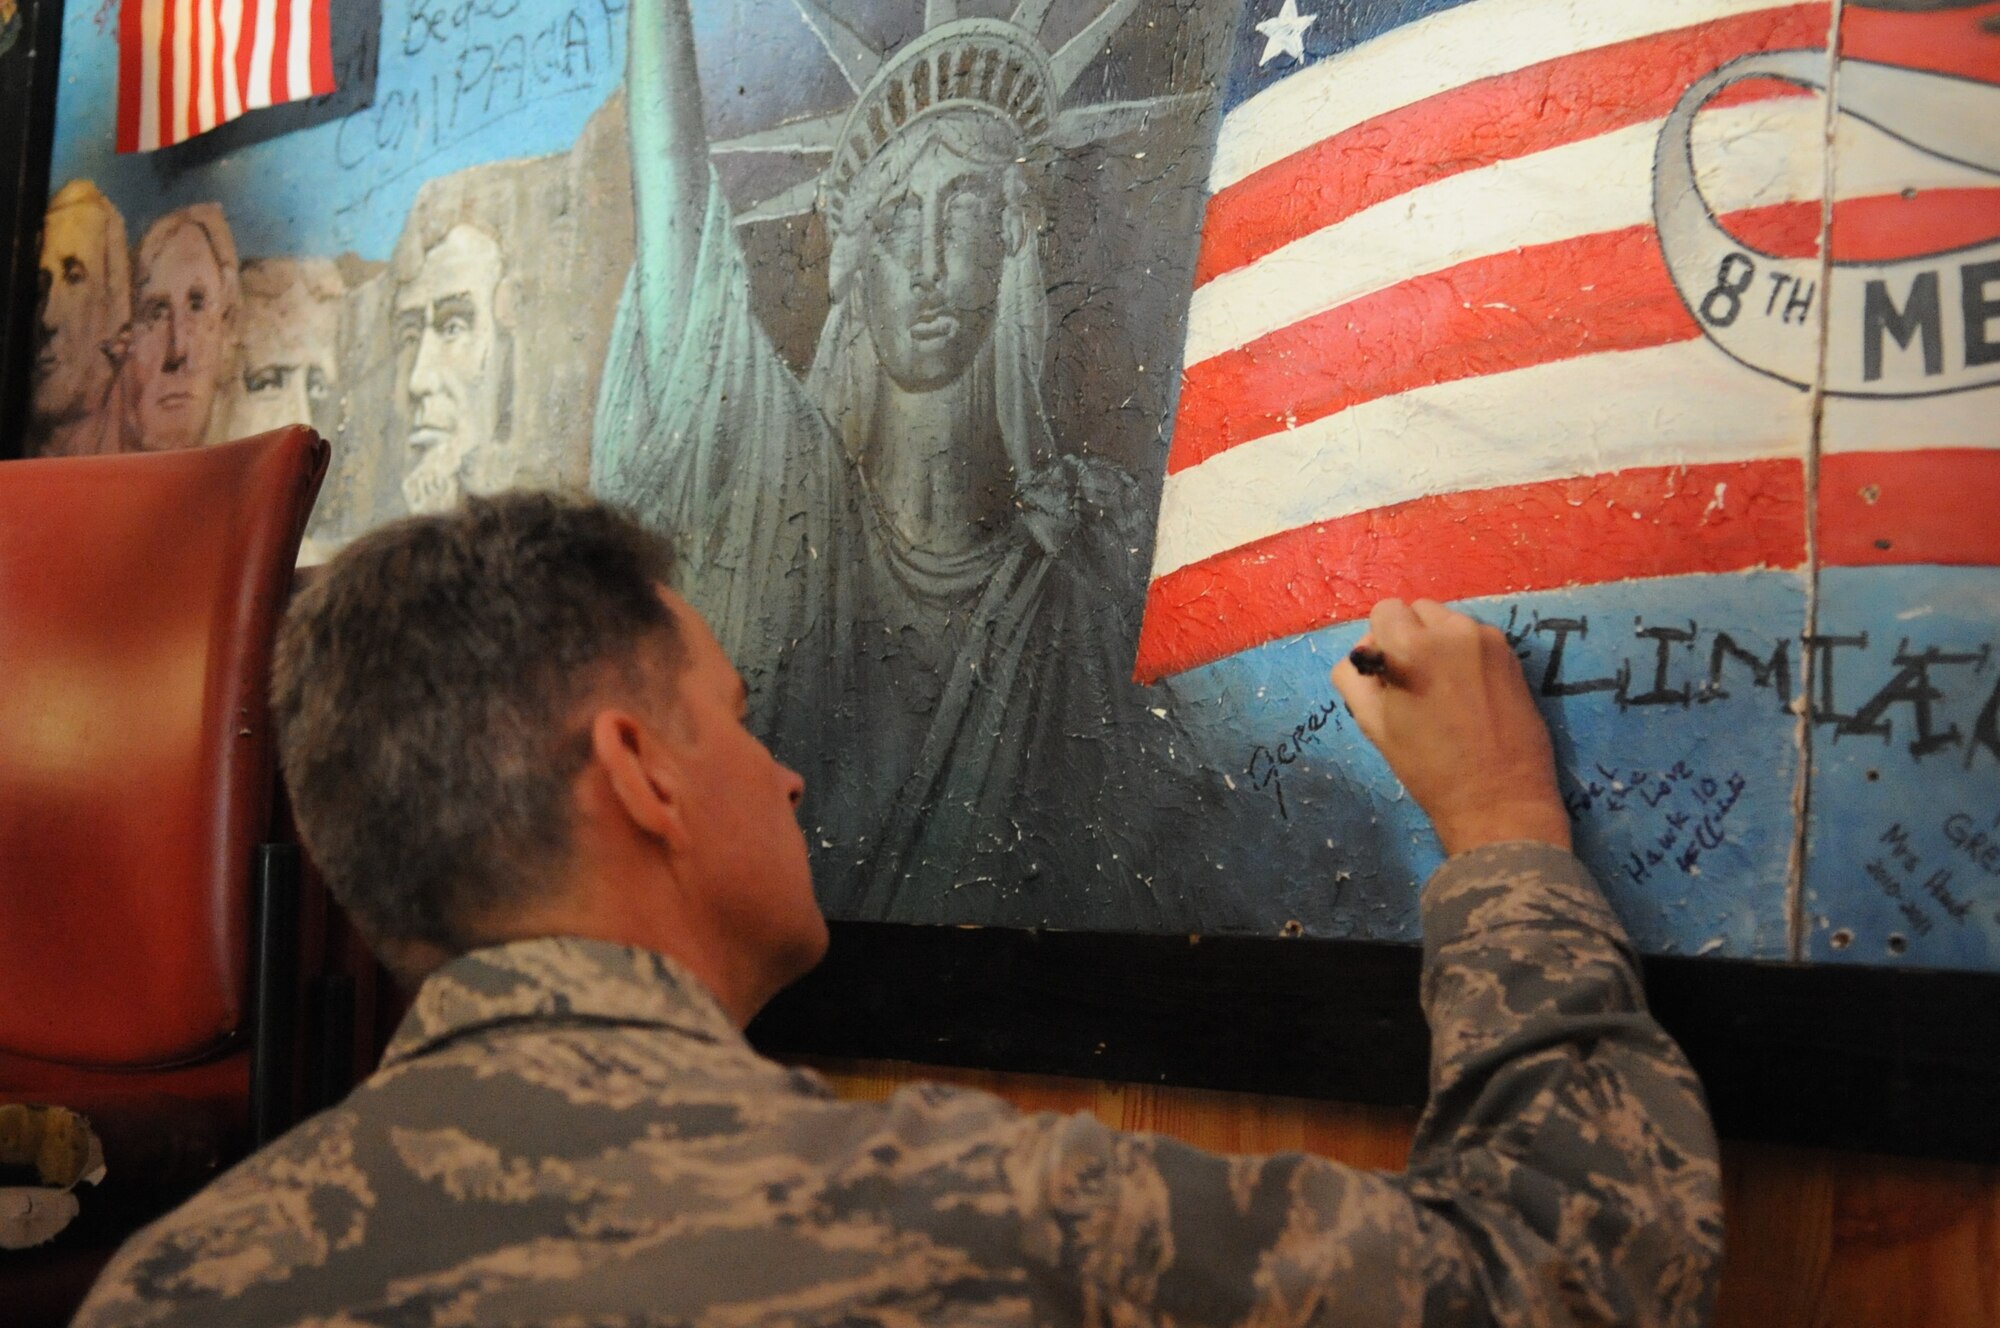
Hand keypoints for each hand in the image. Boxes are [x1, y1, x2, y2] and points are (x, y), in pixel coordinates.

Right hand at [1331, 599, 1570, 856]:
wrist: (1497, 798)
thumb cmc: (1428, 767)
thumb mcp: (1373, 724)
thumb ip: (1354, 678)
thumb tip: (1364, 656)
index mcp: (1411, 647)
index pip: (1384, 611)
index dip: (1378, 639)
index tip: (1385, 672)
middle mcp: (1453, 630)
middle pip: (1418, 609)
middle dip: (1409, 635)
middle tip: (1412, 680)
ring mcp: (1488, 639)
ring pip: (1449, 621)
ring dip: (1438, 642)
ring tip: (1443, 688)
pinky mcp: (1512, 654)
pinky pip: (1476, 638)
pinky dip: (1466, 653)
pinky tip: (1470, 692)